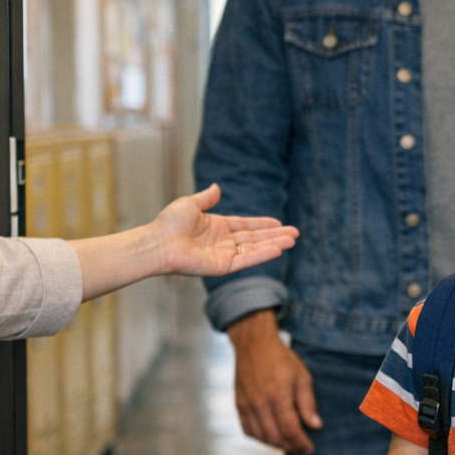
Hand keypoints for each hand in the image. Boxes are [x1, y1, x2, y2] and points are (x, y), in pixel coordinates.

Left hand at [152, 184, 297, 278]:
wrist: (159, 241)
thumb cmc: (169, 223)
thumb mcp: (190, 204)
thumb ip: (206, 197)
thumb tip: (217, 187)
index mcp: (217, 227)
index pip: (246, 226)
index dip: (263, 224)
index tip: (279, 223)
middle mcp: (223, 242)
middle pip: (255, 238)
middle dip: (275, 236)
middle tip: (295, 234)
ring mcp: (223, 255)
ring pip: (254, 249)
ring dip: (274, 245)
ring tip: (292, 240)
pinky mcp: (222, 266)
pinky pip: (246, 260)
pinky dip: (262, 255)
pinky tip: (277, 249)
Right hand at [227, 309, 320, 453]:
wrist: (254, 344)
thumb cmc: (280, 358)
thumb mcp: (302, 376)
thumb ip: (308, 402)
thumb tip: (315, 425)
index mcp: (278, 396)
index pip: (291, 431)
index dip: (301, 444)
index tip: (310, 448)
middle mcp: (260, 403)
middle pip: (276, 438)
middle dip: (291, 447)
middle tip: (302, 448)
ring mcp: (247, 405)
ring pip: (262, 437)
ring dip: (277, 445)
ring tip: (289, 443)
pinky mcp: (239, 405)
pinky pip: (248, 431)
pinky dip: (261, 438)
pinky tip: (271, 436)